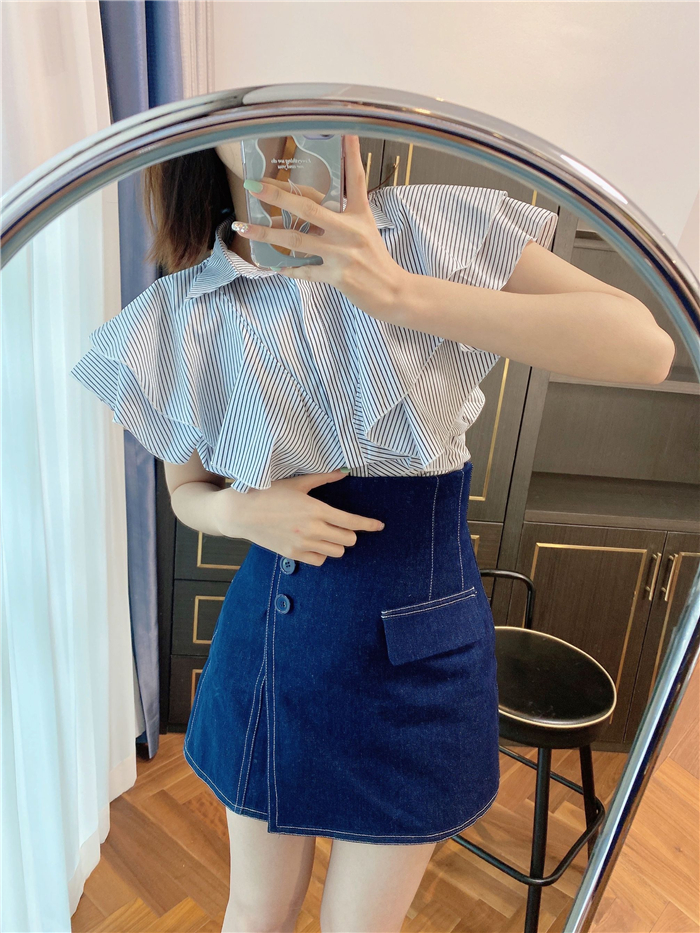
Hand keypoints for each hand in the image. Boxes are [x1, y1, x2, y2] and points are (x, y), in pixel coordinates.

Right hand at [215, 469, 384, 565]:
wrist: (240, 513)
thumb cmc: (267, 492)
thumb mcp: (297, 482)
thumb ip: (323, 478)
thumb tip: (344, 472)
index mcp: (316, 509)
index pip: (352, 521)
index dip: (369, 525)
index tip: (379, 526)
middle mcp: (313, 529)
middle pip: (348, 539)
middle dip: (351, 532)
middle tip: (344, 525)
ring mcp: (303, 544)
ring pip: (336, 552)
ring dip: (337, 543)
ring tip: (328, 533)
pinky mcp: (293, 554)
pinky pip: (319, 560)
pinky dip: (322, 553)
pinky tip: (315, 543)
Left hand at [233, 135, 410, 321]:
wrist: (393, 292)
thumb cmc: (377, 261)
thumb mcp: (366, 231)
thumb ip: (341, 218)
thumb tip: (311, 211)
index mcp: (360, 215)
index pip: (355, 179)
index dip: (352, 153)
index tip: (347, 130)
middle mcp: (350, 230)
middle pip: (308, 208)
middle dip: (278, 196)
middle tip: (254, 186)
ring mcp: (342, 254)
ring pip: (296, 241)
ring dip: (266, 234)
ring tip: (243, 228)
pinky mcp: (338, 276)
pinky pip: (305, 271)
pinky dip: (288, 269)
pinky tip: (273, 265)